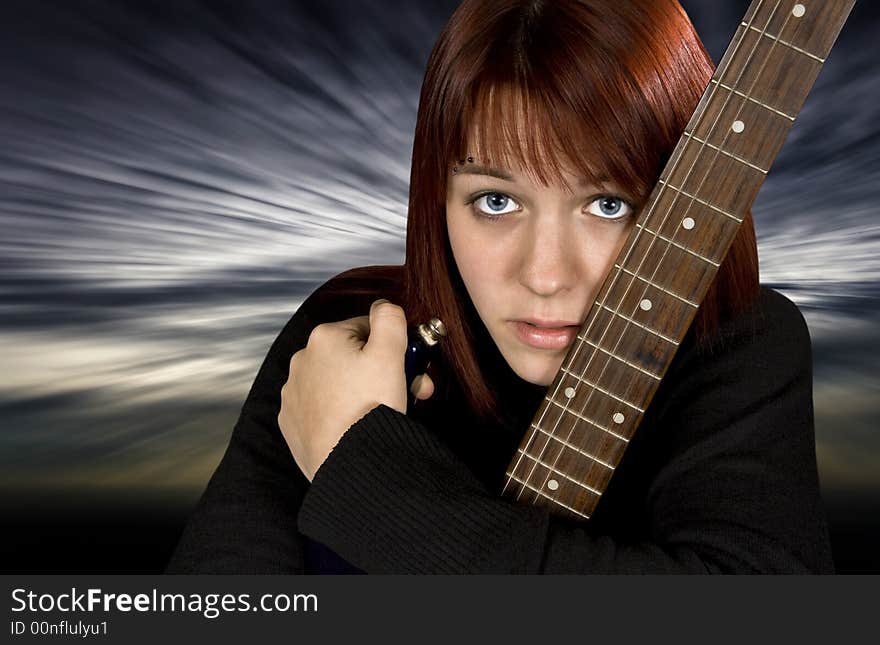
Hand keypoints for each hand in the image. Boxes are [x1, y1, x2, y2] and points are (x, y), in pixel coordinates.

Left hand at [278, 299, 433, 480]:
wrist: (348, 463)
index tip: (410, 370)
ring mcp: (293, 393)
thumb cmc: (370, 407)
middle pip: (351, 356)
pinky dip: (339, 411)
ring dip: (358, 390)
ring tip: (379, 411)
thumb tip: (383, 306)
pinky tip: (354, 425)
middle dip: (380, 371)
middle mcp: (301, 360)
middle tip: (405, 393)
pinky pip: (321, 407)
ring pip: (336, 382)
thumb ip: (390, 318)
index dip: (393, 348)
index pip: (367, 328)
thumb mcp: (391, 353)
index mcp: (324, 338)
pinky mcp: (292, 421)